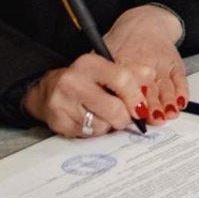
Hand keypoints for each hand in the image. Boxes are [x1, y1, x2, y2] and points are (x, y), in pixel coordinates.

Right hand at [22, 54, 153, 137]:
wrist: (48, 90)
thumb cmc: (86, 79)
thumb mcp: (106, 69)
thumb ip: (131, 72)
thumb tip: (150, 76)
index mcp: (89, 63)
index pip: (121, 79)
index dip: (136, 96)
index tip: (141, 107)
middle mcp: (72, 81)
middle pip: (113, 108)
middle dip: (124, 117)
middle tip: (125, 117)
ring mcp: (62, 103)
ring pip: (101, 125)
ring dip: (109, 124)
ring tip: (103, 115)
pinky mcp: (57, 122)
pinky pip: (88, 134)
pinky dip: (94, 130)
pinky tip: (90, 120)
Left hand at [104, 4, 187, 124]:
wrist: (145, 23)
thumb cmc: (122, 44)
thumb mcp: (105, 53)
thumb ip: (99, 75)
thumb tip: (90, 102)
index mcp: (123, 59)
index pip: (126, 81)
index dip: (130, 98)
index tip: (131, 113)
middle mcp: (144, 61)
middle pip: (148, 85)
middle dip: (152, 103)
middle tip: (153, 118)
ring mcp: (161, 62)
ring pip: (165, 84)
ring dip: (168, 100)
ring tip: (169, 114)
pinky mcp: (174, 63)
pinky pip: (180, 78)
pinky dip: (182, 91)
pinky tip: (181, 103)